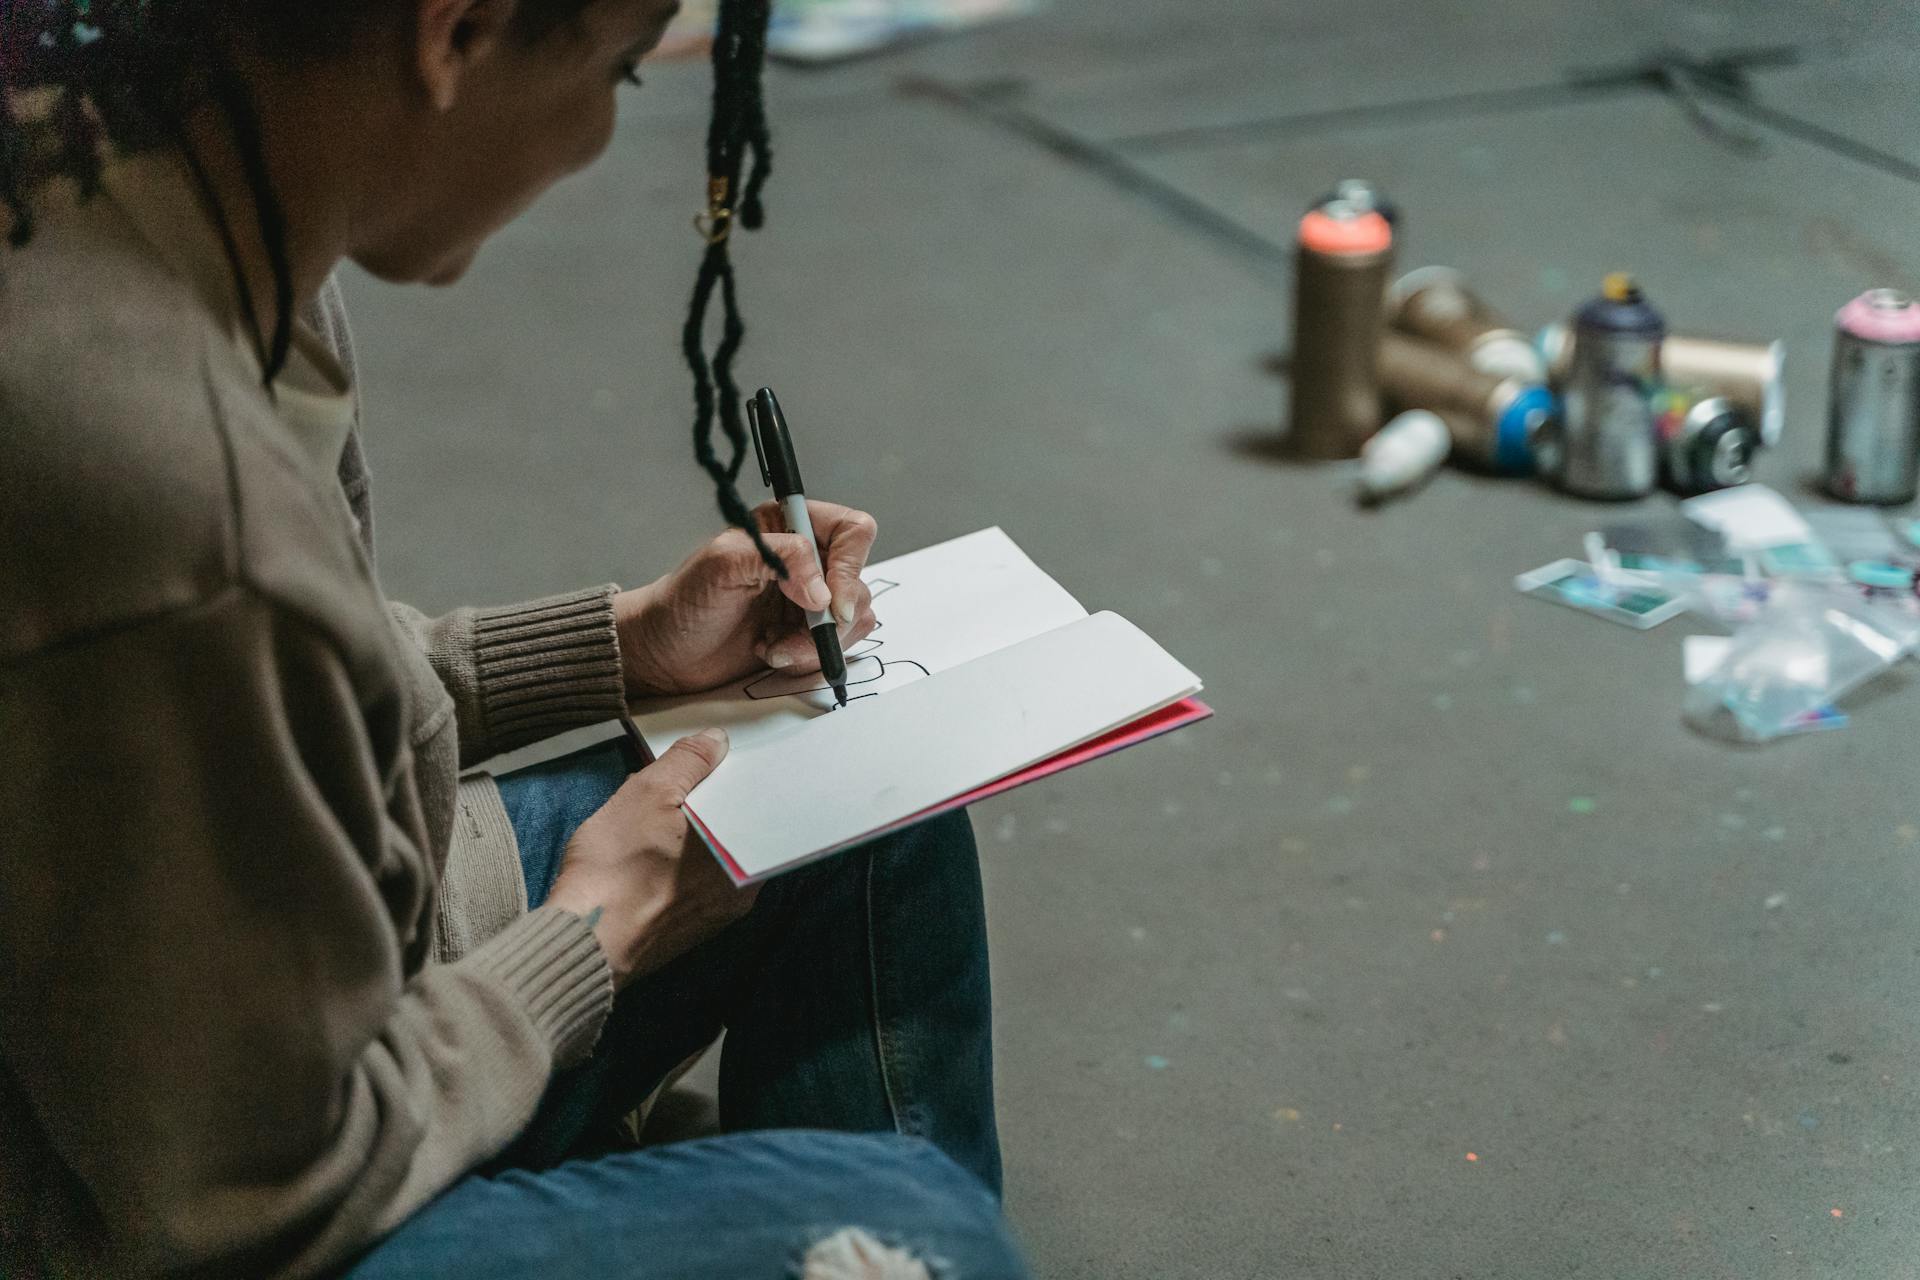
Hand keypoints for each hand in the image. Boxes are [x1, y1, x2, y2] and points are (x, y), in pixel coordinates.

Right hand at [545, 729, 757, 986]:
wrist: (584, 940)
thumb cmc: (617, 864)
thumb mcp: (648, 793)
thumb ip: (688, 762)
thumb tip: (718, 741)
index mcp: (747, 850)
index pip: (757, 804)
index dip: (738, 780)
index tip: (720, 765)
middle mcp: (745, 885)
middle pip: (739, 830)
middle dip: (714, 806)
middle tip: (683, 787)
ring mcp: (720, 911)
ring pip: (718, 857)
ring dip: (697, 836)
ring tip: (661, 817)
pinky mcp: (693, 928)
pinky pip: (699, 884)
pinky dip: (683, 864)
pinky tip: (653, 854)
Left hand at [615, 501, 880, 697]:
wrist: (664, 654)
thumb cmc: (681, 603)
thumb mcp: (721, 564)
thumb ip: (779, 557)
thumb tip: (823, 590)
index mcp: (788, 526)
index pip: (852, 531)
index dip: (849, 567)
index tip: (828, 604)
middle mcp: (805, 560)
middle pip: (857, 582)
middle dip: (828, 619)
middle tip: (790, 636)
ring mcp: (808, 599)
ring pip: (852, 619)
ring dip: (815, 643)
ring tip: (773, 647)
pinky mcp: (806, 634)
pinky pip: (836, 648)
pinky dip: (808, 658)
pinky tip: (772, 654)